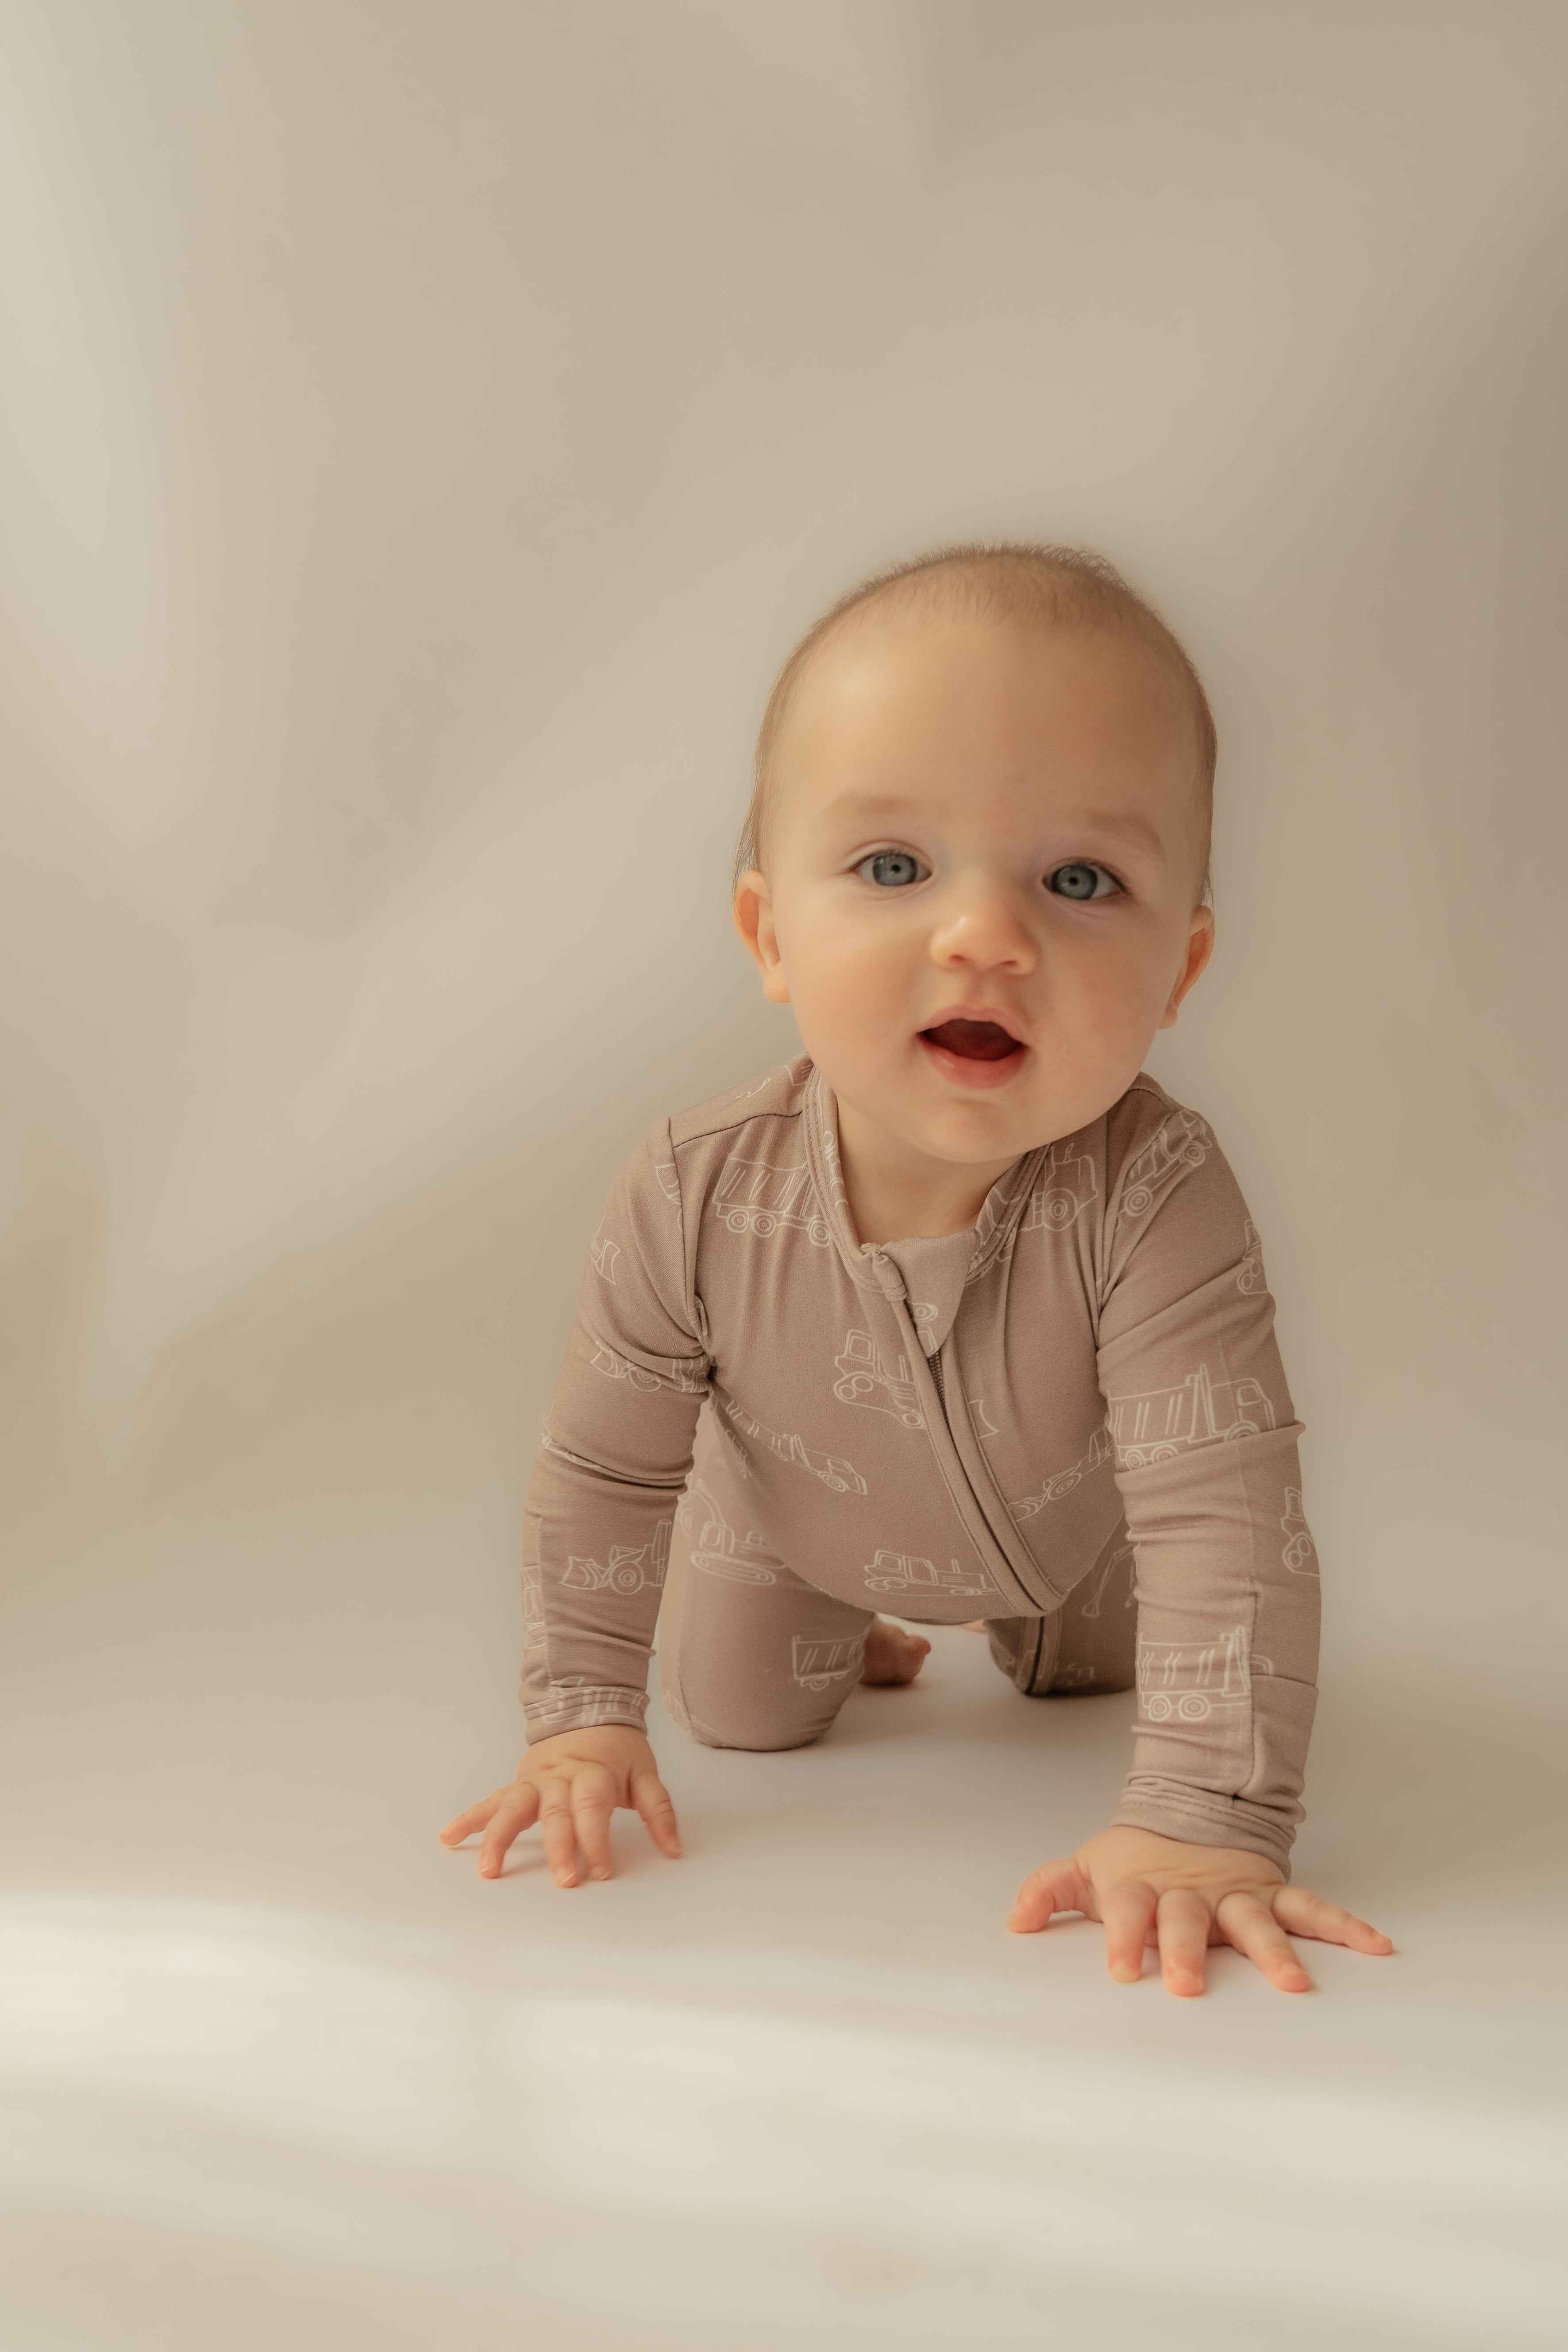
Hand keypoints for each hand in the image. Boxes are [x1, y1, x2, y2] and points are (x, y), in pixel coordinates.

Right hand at [437, 1724, 682, 1885]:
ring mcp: (534, 1780)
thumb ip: (659, 1811)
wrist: (586, 1707)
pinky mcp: (517, 1784)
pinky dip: (469, 1819)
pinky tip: (449, 1838)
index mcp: (593, 1772)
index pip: (593, 1807)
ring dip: (499, 1838)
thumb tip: (675, 1850)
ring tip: (489, 1870)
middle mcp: (559, 1777)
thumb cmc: (618, 1750)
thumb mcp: (645, 1773)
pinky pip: (491, 1802)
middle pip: (556, 1812)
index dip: (596, 1839)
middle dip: (559, 1847)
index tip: (601, 1871)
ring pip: (513, 1807)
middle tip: (564, 1881)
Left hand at [1006, 1824, 1394, 1995]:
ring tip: (1295, 1985)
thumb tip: (1015, 1921)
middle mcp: (1192, 1892)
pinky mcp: (1272, 1891)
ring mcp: (1236, 1893)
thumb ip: (1050, 1890)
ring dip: (1274, 1951)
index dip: (1120, 1936)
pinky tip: (1376, 1946)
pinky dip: (1345, 1926)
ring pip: (1256, 1920)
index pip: (1126, 1910)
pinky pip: (1311, 1909)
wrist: (1188, 1812)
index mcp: (1143, 1887)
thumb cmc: (1134, 1859)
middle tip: (1186, 1986)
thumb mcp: (1087, 1868)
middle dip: (1186, 1951)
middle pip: (1188, 1920)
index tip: (1118, 1971)